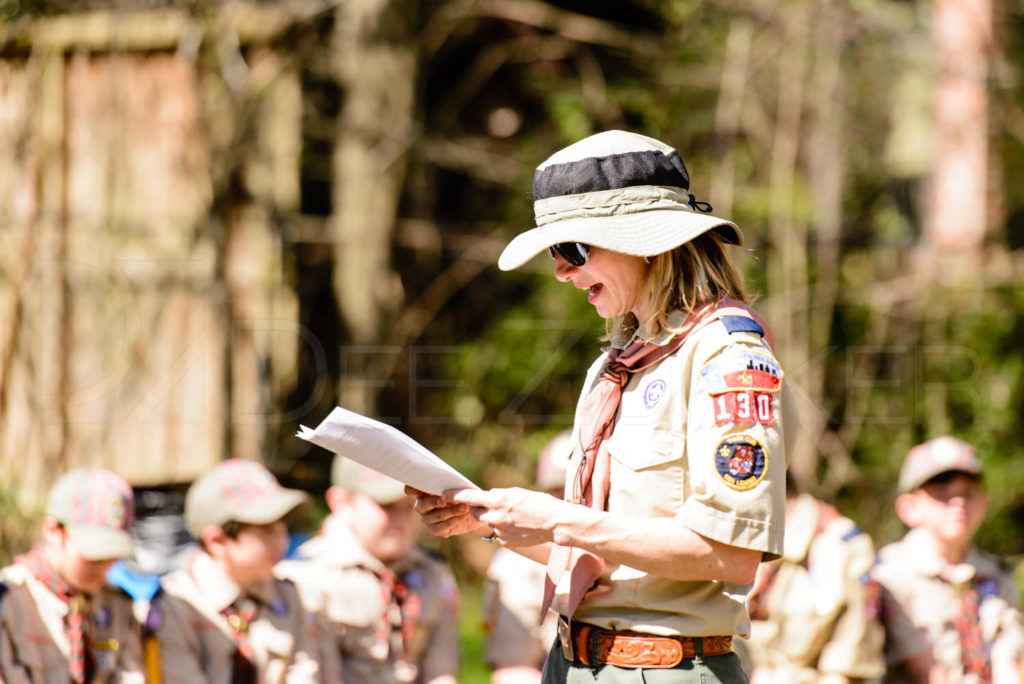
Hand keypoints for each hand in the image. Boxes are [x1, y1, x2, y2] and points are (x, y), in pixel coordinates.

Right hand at [407, 486, 489, 537]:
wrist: (474, 509)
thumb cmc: (464, 492)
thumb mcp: (460, 486)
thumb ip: (451, 486)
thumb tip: (449, 489)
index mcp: (424, 490)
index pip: (412, 489)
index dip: (412, 489)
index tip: (415, 489)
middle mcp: (422, 505)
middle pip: (422, 505)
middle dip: (433, 502)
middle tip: (444, 500)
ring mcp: (427, 518)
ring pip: (434, 516)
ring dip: (450, 511)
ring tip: (465, 507)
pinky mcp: (434, 529)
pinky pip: (440, 527)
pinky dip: (453, 521)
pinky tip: (463, 516)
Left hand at [452, 487, 566, 546]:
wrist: (554, 523)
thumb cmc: (538, 503)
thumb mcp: (516, 493)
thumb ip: (499, 495)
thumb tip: (487, 497)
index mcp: (497, 501)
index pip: (469, 497)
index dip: (454, 495)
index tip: (444, 494)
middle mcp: (495, 517)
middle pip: (476, 513)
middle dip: (479, 509)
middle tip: (491, 506)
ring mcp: (500, 531)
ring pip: (489, 524)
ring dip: (495, 519)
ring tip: (514, 517)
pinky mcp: (505, 542)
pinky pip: (499, 534)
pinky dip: (505, 530)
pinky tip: (519, 527)